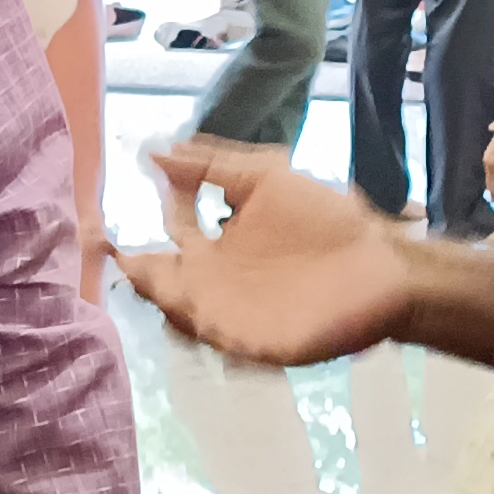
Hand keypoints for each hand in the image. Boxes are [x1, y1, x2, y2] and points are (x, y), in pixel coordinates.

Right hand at [115, 140, 412, 369]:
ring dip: (171, 302)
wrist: (384, 266)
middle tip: (124, 258)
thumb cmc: (327, 220)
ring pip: (184, 316)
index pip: (164, 238)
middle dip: (139, 274)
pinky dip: (209, 329)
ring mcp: (233, 316)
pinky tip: (203, 311)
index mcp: (212, 246)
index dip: (139, 227)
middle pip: (162, 285)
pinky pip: (223, 341)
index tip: (109, 219)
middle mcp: (214, 283)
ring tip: (164, 283)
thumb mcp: (264, 180)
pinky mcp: (259, 343)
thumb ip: (211, 166)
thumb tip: (151, 149)